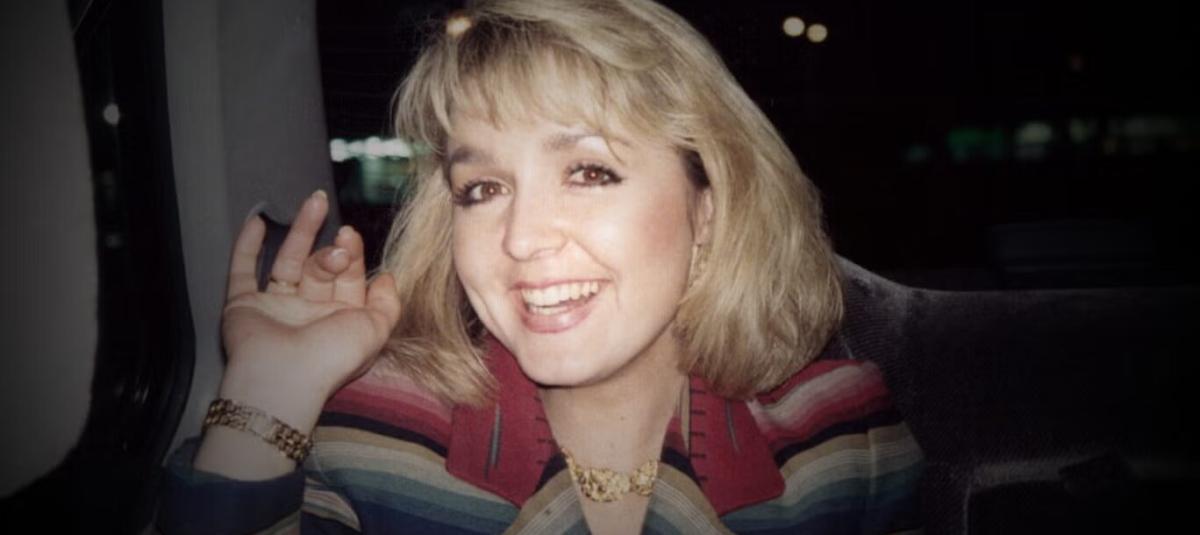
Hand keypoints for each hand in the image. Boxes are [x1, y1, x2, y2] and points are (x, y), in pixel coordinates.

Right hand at [218, 190, 400, 428]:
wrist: (282, 377)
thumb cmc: (330, 359)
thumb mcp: (376, 330)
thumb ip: (388, 303)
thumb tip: (388, 277)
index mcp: (339, 321)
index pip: (348, 279)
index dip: (352, 255)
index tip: (352, 238)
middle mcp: (308, 314)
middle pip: (320, 268)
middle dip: (331, 248)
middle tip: (341, 232)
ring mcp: (275, 309)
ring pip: (287, 261)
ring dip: (300, 231)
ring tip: (314, 201)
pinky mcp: (242, 305)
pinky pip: (242, 271)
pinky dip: (247, 247)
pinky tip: (257, 221)